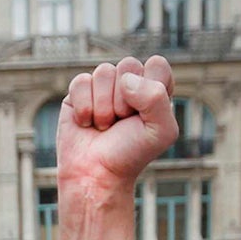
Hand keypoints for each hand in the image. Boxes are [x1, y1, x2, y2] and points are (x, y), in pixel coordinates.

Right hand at [57, 56, 177, 197]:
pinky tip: (86, 123)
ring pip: (104, 71)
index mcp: (154, 88)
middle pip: (128, 64)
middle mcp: (130, 83)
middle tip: (122, 122)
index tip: (144, 116)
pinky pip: (81, 81)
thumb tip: (125, 80)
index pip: (157, 65)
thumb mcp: (162, 131)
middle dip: (124, 99)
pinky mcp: (79, 92)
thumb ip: (157, 98)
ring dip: (103, 106)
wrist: (96, 174)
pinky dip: (84, 106)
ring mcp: (103, 86)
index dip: (149, 89)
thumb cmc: (131, 154)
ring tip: (104, 126)